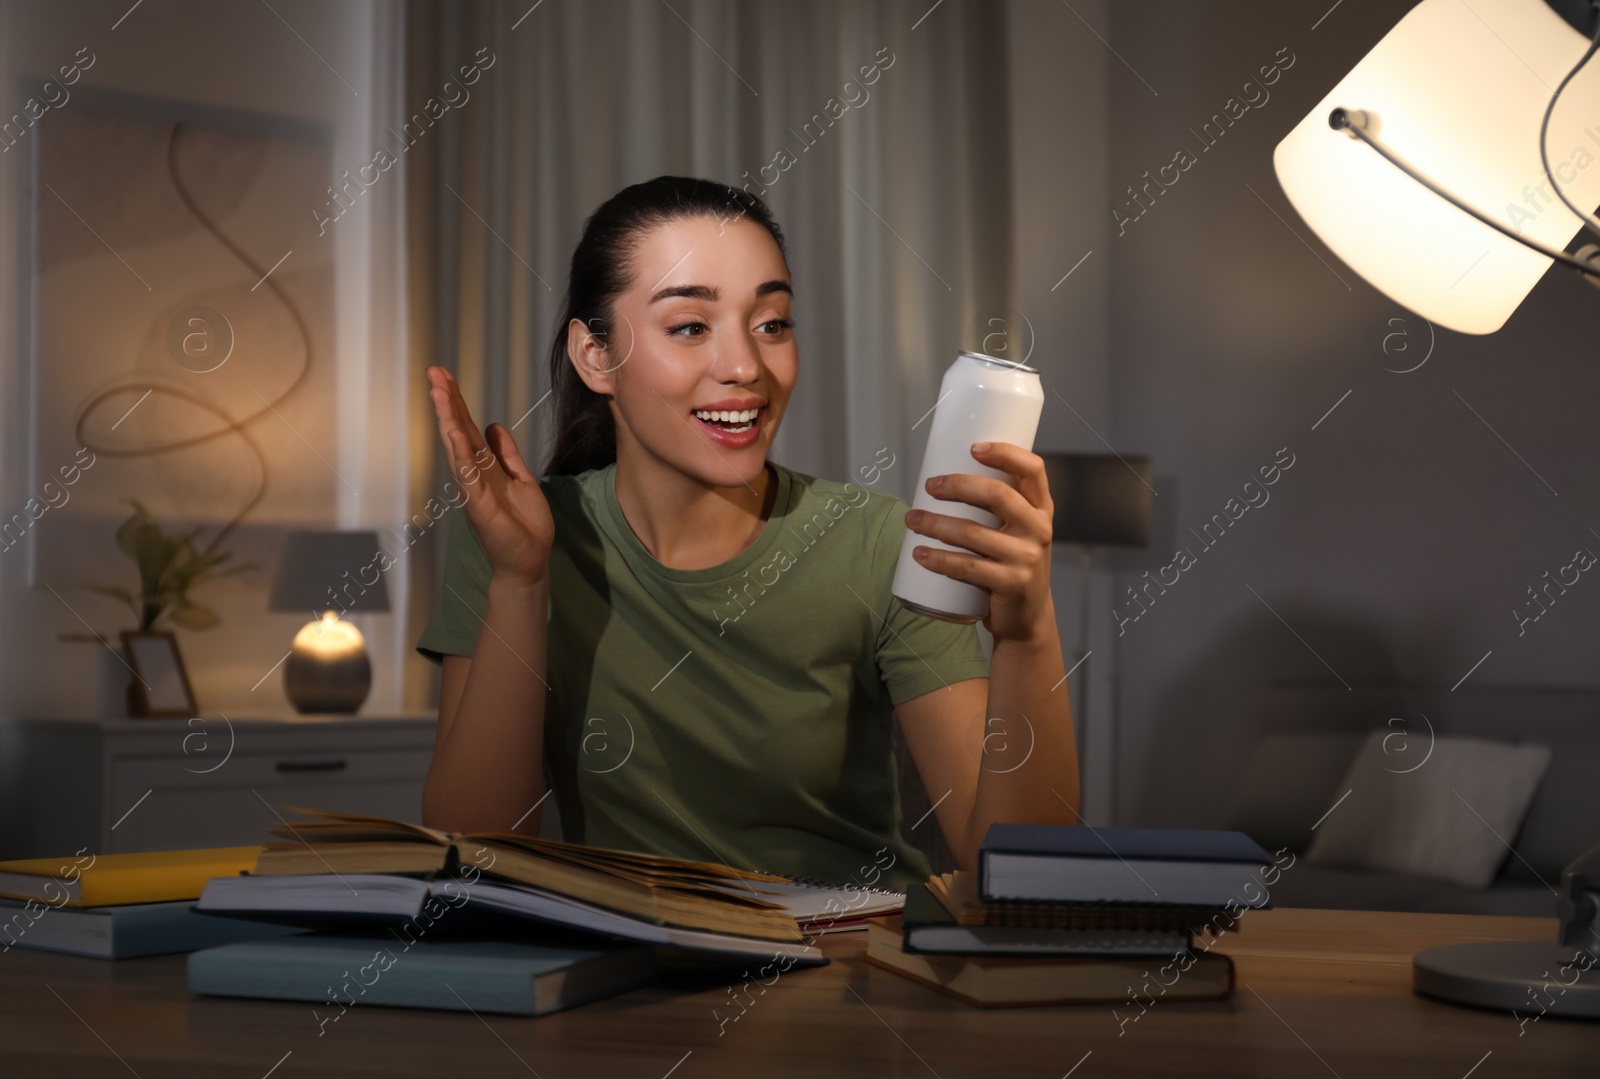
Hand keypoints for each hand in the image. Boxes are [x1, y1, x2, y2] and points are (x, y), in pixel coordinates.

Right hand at [425, 365, 553, 586]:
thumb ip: (506, 454)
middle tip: (434, 371)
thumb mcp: (520, 479)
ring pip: (457, 448)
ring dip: (448, 419)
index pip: (467, 428)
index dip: (457, 402)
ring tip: (438, 391)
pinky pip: (468, 476)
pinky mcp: (478, 506)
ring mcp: (473, 489)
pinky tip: (455, 433)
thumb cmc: (524, 525)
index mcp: (484, 468)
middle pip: (458, 431)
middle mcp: (474, 475)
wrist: (529, 560)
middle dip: (447, 401)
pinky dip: (461, 454)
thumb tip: (493, 426)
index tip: (445, 376)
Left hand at [904, 441, 1053, 642]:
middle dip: (957, 485)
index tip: (973, 447)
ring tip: (912, 519)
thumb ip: (997, 507)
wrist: (1028, 616)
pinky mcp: (1011, 583)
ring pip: (973, 532)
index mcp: (1041, 509)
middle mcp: (1039, 529)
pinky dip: (939, 559)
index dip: (1005, 453)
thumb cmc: (1012, 563)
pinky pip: (967, 566)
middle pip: (997, 495)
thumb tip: (946, 478)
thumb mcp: (1017, 531)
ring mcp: (1027, 557)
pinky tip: (919, 554)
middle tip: (929, 486)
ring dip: (936, 523)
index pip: (1033, 470)